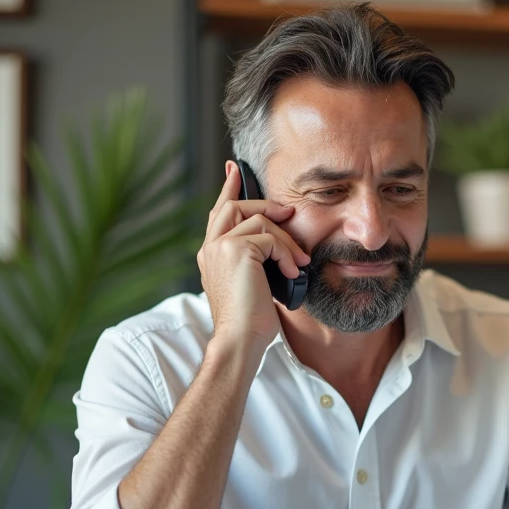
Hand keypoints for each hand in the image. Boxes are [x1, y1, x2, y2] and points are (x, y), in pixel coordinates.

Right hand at [198, 162, 309, 350]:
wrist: (241, 339)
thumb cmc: (251, 321)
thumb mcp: (253, 283)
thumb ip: (255, 260)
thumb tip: (279, 245)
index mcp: (210, 254)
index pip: (218, 213)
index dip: (227, 189)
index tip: (233, 169)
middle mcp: (209, 247)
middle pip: (235, 206)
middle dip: (265, 205)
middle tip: (289, 212)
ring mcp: (219, 247)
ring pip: (258, 220)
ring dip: (285, 239)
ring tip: (299, 262)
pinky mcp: (235, 250)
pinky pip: (269, 237)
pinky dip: (286, 252)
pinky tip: (293, 271)